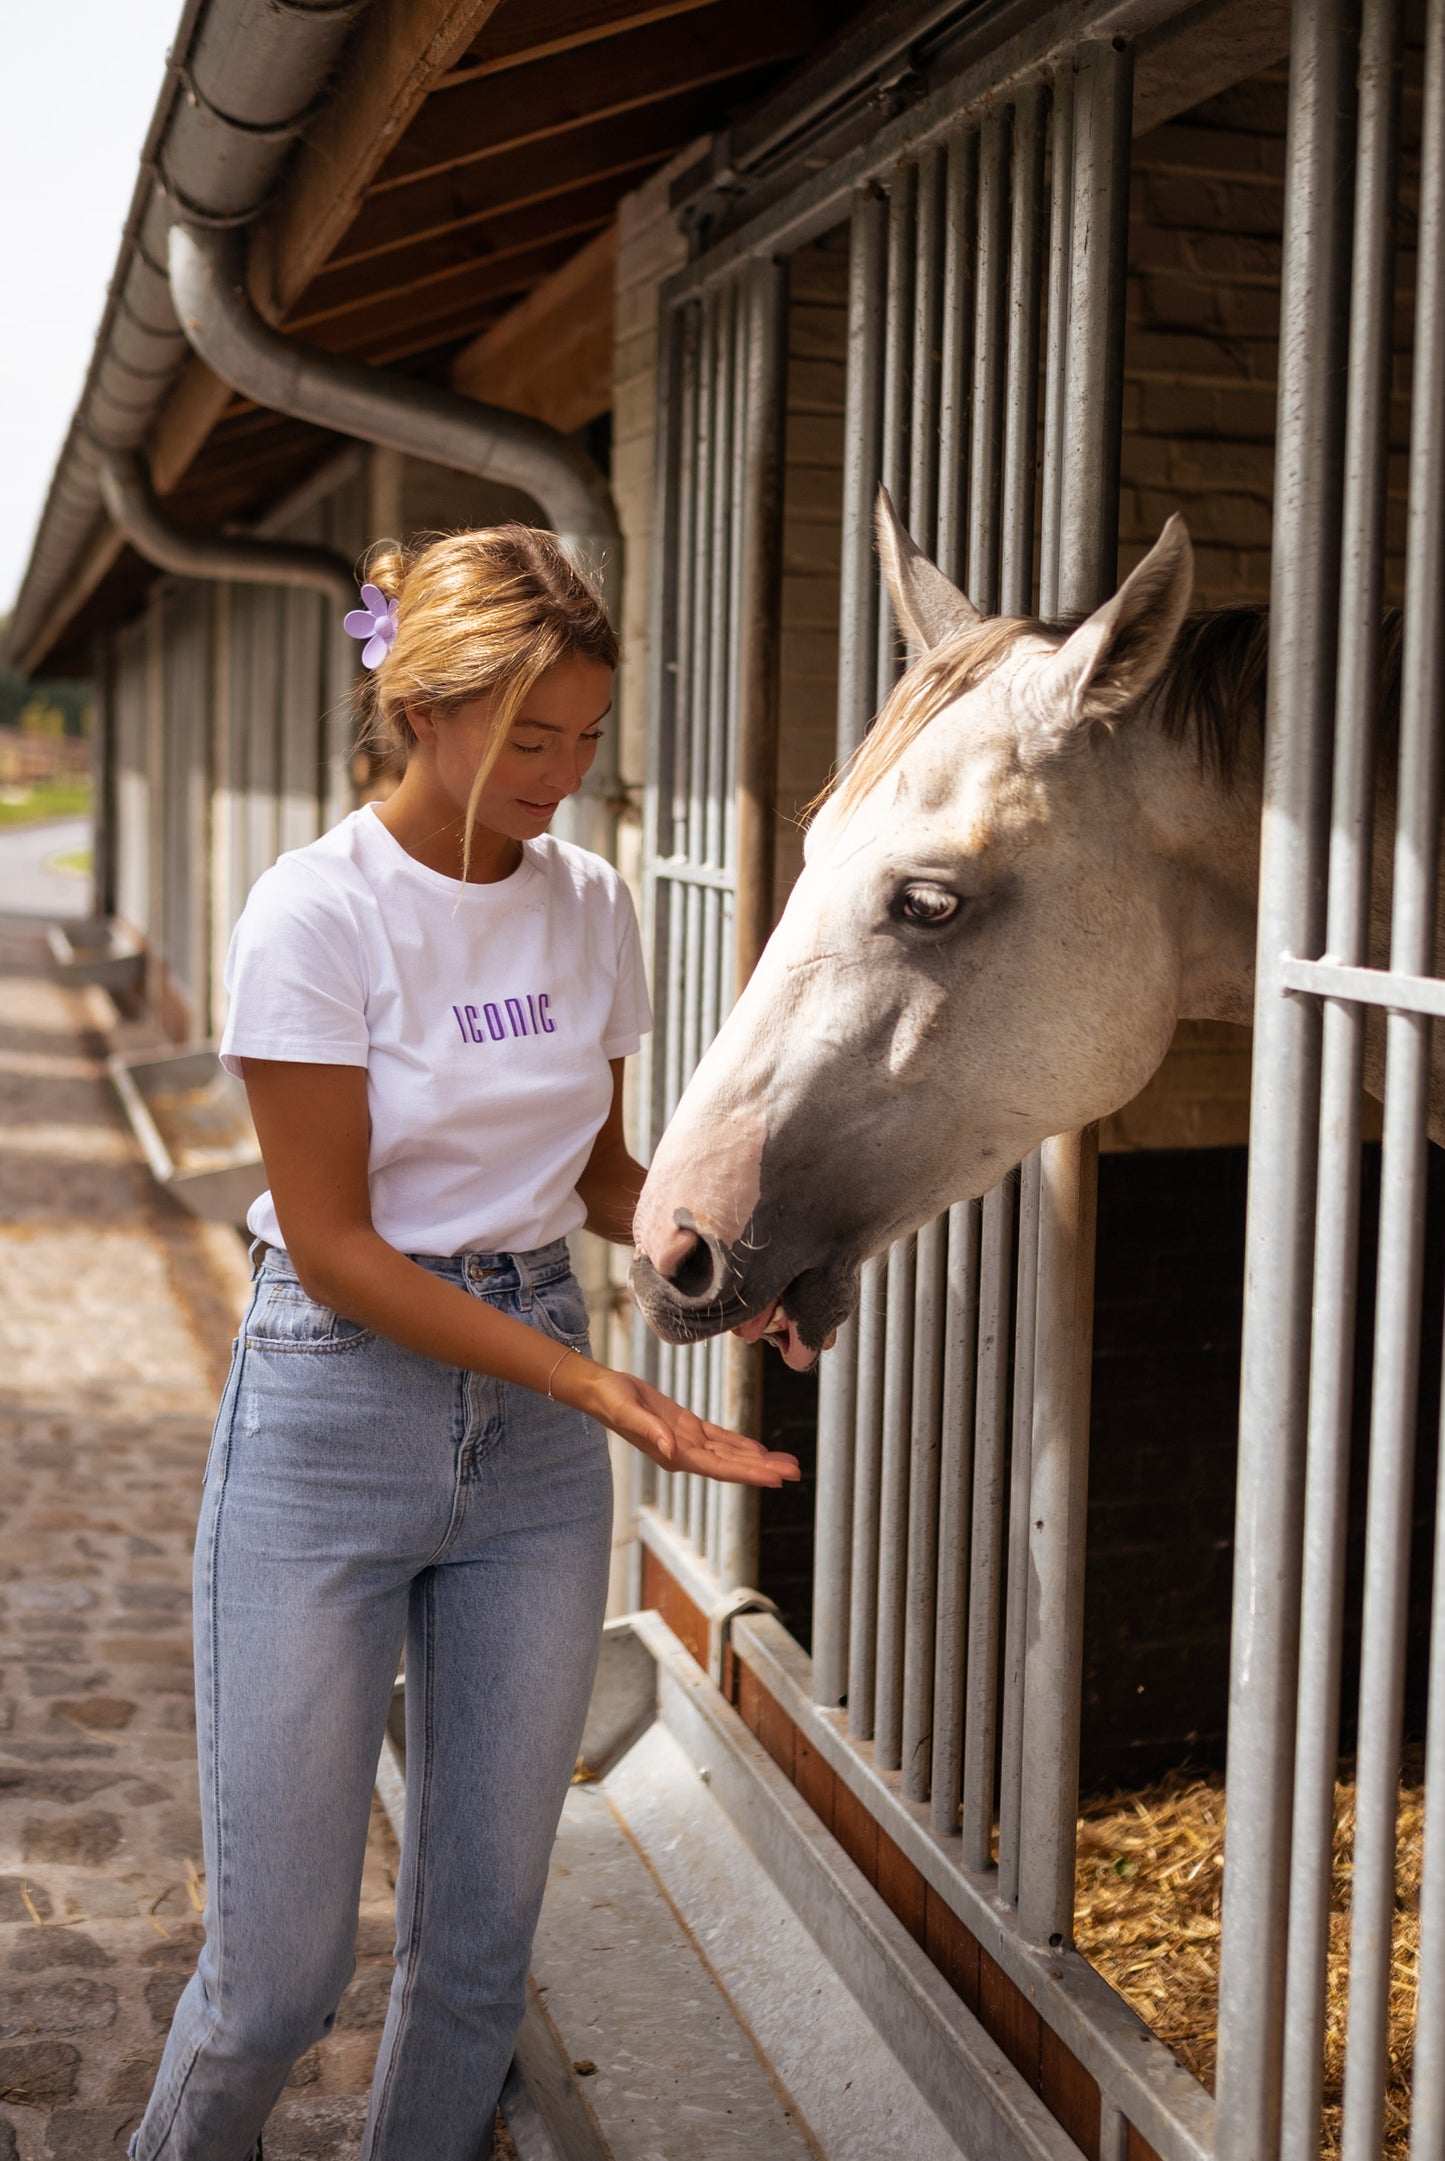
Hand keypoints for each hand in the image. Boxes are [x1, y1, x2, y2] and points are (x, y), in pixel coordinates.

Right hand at [570, 1366, 800, 1486]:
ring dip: (759, 1459)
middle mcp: (685, 1453)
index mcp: (674, 1455)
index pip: (720, 1467)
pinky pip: (721, 1439)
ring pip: (731, 1453)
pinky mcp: (687, 1426)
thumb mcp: (628, 1412)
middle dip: (764, 1469)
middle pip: (733, 1464)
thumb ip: (650, 1431)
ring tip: (787, 1463)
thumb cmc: (611, 1401)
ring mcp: (687, 1441)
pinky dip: (741, 1444)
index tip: (776, 1477)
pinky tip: (760, 1449)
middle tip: (796, 1472)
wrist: (601, 1391)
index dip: (750, 1472)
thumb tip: (673, 1451)